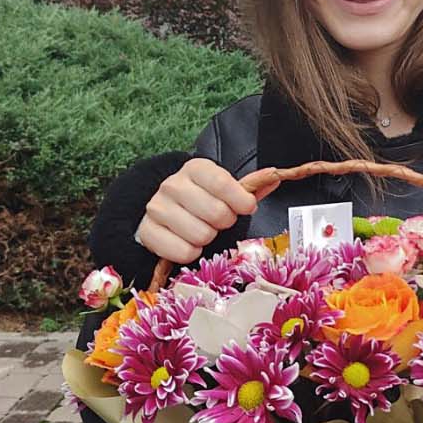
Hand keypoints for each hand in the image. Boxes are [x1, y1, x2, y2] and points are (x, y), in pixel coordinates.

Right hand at [136, 159, 258, 264]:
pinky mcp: (147, 232)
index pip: (222, 183)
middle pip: (216, 213)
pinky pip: (183, 252)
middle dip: (225, 223)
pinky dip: (192, 253)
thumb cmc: (202, 201)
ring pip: (201, 235)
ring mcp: (157, 208)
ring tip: (203, 230)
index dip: (241, 200)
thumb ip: (249, 187)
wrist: (165, 212)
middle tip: (219, 222)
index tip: (247, 207)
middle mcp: (172, 185)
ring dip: (208, 239)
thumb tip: (274, 177)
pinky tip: (189, 242)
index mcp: (195, 169)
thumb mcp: (224, 190)